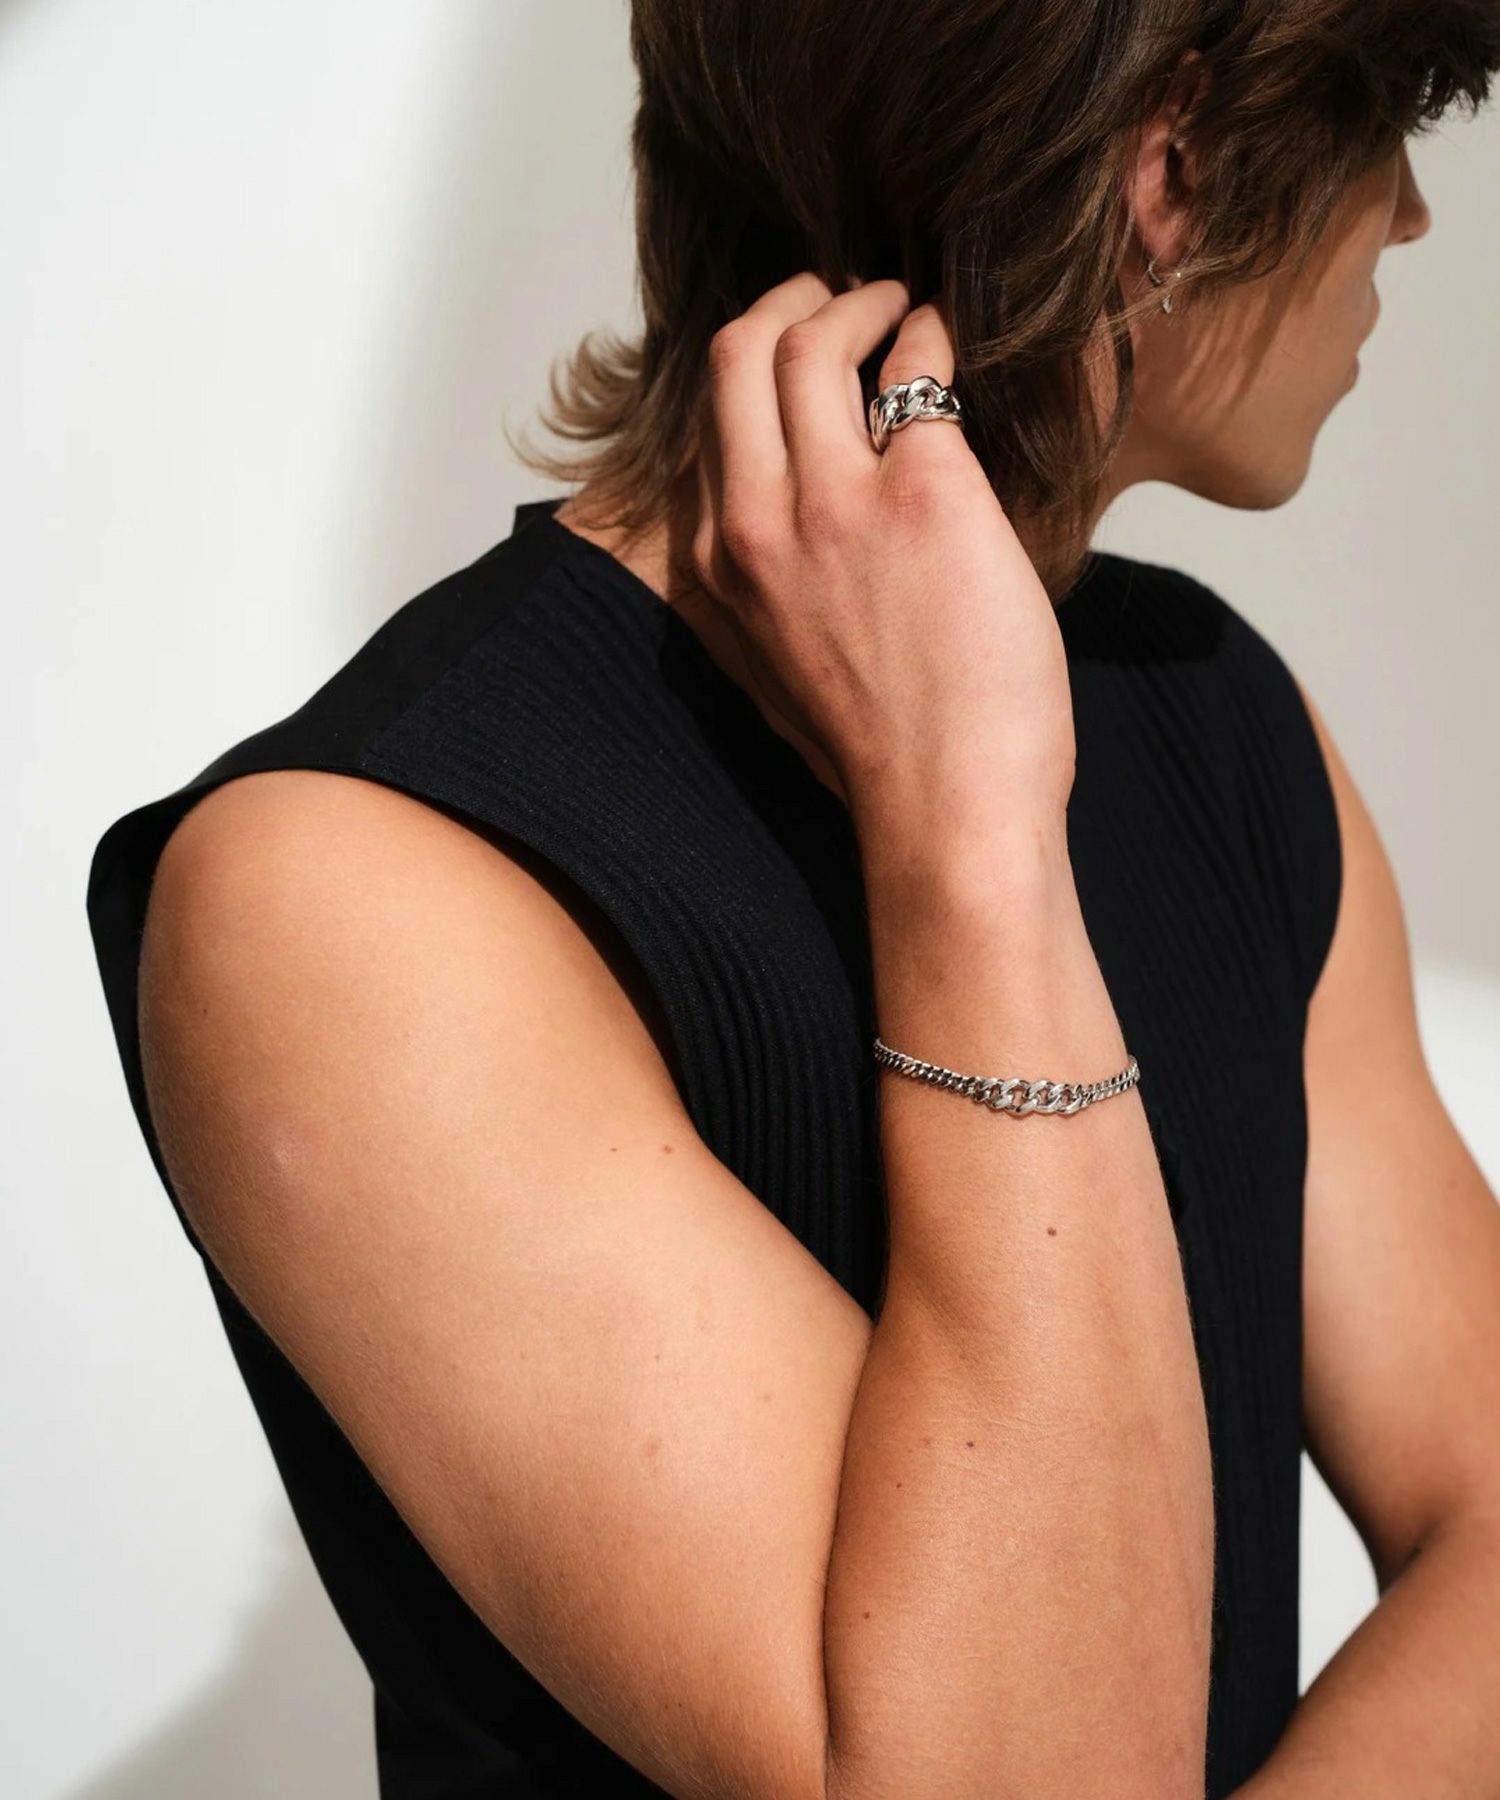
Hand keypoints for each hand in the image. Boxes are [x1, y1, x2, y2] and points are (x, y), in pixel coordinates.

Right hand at [689, 272, 1075, 843]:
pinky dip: (932, 339)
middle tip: (839, 293)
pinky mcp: (923, 493)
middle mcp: (759, 522)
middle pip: (737, 352)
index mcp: (722, 565)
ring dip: (860, 300)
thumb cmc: (879, 754)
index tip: (793, 352)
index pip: (708, 423)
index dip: (752, 365)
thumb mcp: (777, 667)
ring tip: (901, 303)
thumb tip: (785, 530)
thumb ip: (763, 587)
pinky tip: (950, 347)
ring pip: (813, 339)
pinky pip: (918, 372)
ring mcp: (835, 504)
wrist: (947, 811)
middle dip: (789, 299)